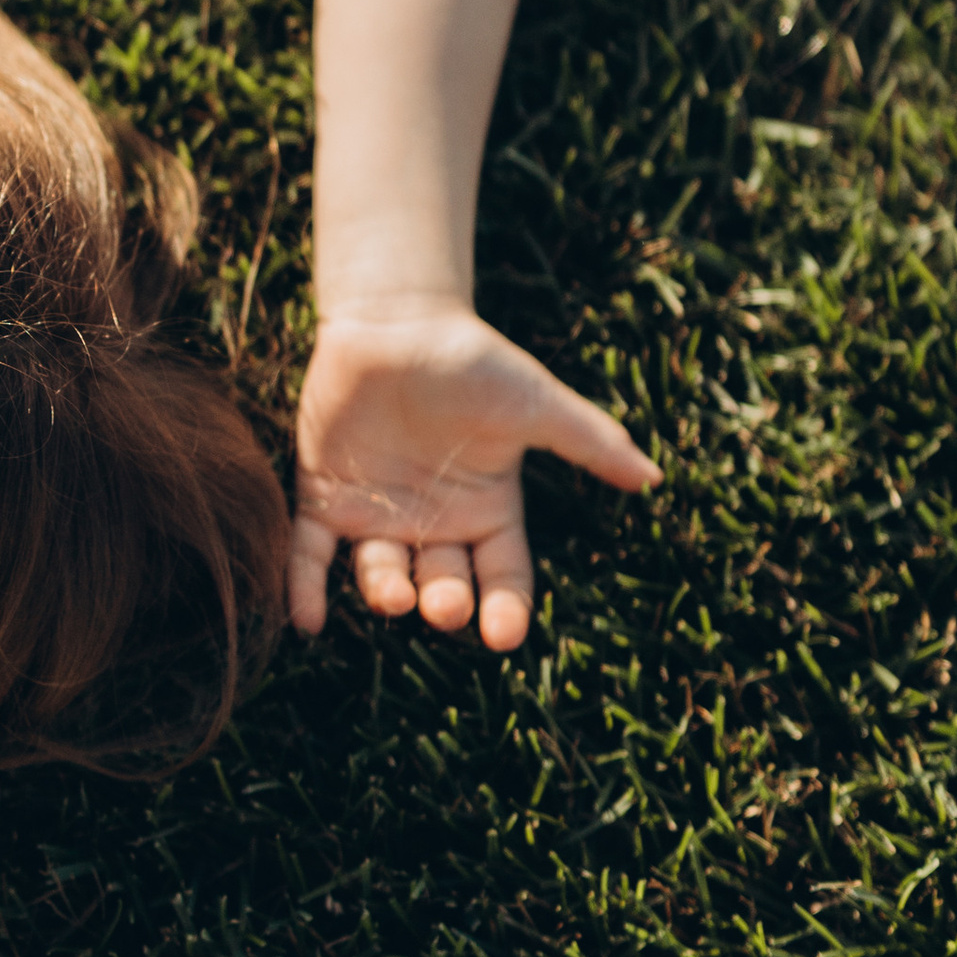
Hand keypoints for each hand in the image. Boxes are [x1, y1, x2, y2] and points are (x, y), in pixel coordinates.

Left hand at [291, 295, 652, 652]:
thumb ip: (587, 441)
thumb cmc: (472, 361)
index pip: (503, 576)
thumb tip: (653, 477)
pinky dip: (304, 585)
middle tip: (445, 606)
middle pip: (444, 583)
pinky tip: (303, 617)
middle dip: (446, 601)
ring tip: (392, 598)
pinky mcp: (325, 498)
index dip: (505, 609)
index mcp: (487, 510)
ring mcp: (378, 515)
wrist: (397, 320)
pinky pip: (313, 552)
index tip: (504, 636)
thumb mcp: (534, 403)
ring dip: (385, 592)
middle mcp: (434, 524)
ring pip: (382, 574)